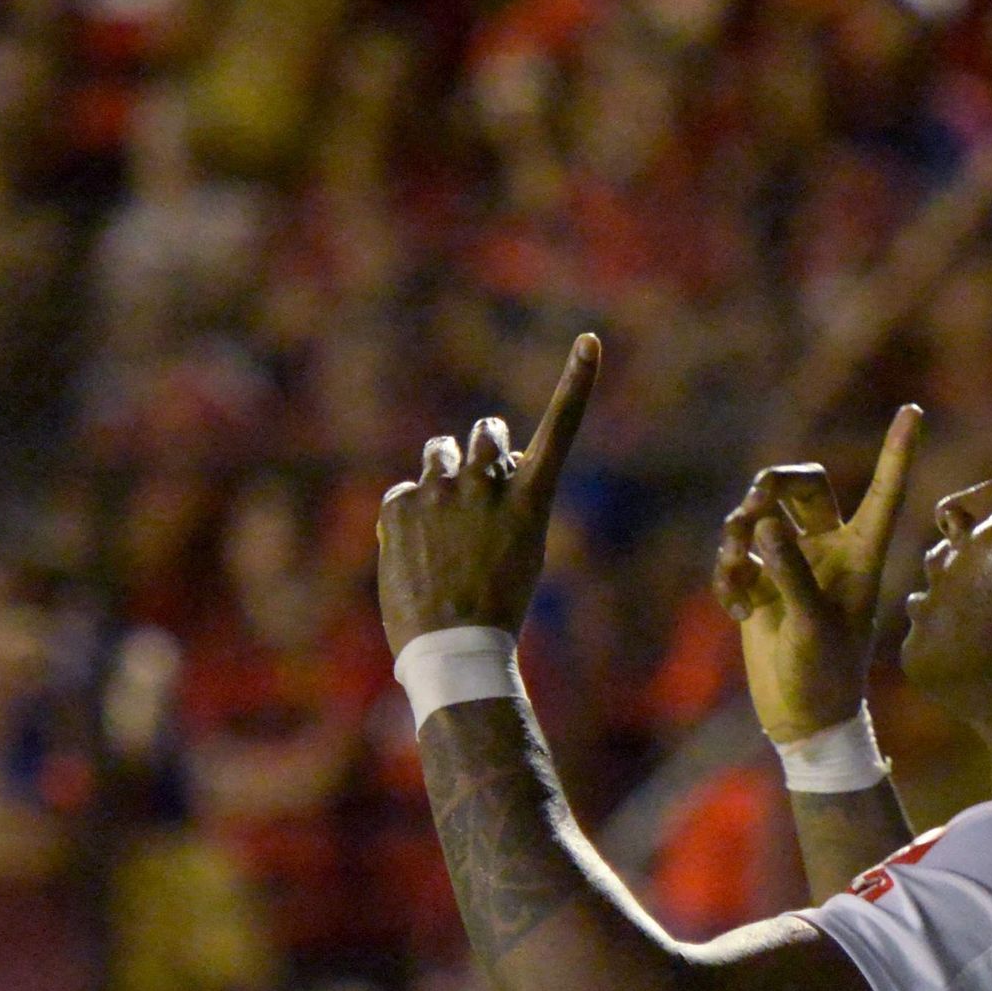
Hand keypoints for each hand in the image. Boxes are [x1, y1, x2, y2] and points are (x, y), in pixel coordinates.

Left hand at [375, 332, 599, 649]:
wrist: (451, 649)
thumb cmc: (494, 609)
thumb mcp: (518, 554)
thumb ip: (502, 505)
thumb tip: (475, 473)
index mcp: (530, 503)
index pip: (559, 432)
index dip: (575, 384)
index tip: (590, 341)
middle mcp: (488, 486)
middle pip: (485, 432)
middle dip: (482, 441)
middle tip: (476, 470)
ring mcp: (442, 493)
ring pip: (440, 454)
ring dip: (442, 473)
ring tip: (442, 522)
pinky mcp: (402, 505)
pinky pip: (405, 492)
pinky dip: (409, 516)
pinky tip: (414, 555)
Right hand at [713, 403, 919, 743]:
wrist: (801, 718)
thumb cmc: (824, 674)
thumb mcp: (811, 624)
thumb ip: (791, 571)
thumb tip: (764, 522)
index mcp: (863, 553)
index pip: (884, 491)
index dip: (897, 451)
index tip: (913, 410)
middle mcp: (831, 548)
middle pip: (800, 483)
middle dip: (769, 486)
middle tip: (752, 511)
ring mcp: (793, 561)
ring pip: (758, 514)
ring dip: (737, 534)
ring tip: (734, 573)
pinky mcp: (761, 580)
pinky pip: (736, 552)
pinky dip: (728, 573)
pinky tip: (736, 609)